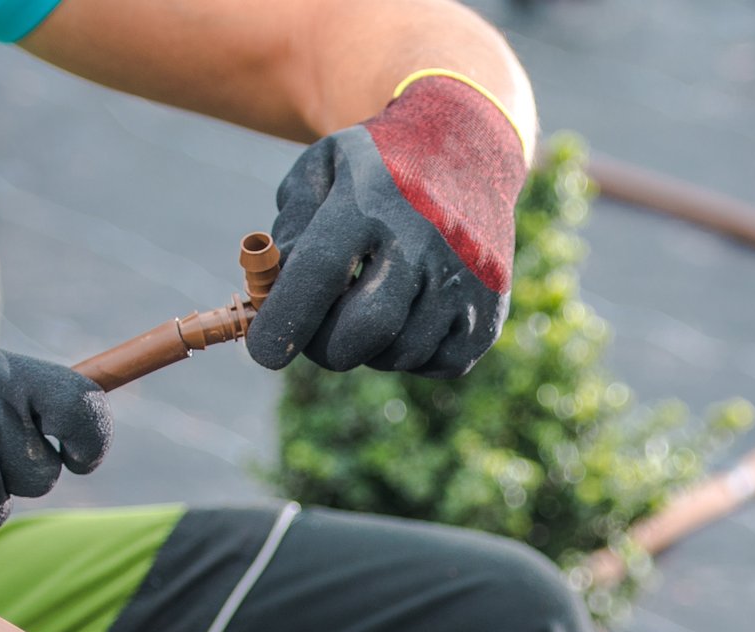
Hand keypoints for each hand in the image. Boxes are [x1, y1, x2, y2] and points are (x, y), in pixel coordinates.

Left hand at [247, 73, 526, 378]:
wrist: (469, 145)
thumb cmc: (377, 168)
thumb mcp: (322, 169)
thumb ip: (289, 229)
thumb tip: (273, 298)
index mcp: (372, 200)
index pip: (319, 273)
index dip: (285, 321)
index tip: (264, 350)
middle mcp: (425, 239)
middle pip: (365, 331)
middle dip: (326, 346)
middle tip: (316, 333)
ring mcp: (465, 278)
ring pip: (399, 354)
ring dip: (371, 348)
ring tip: (370, 308)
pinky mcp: (490, 309)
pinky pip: (439, 362)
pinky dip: (413, 354)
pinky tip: (409, 316)